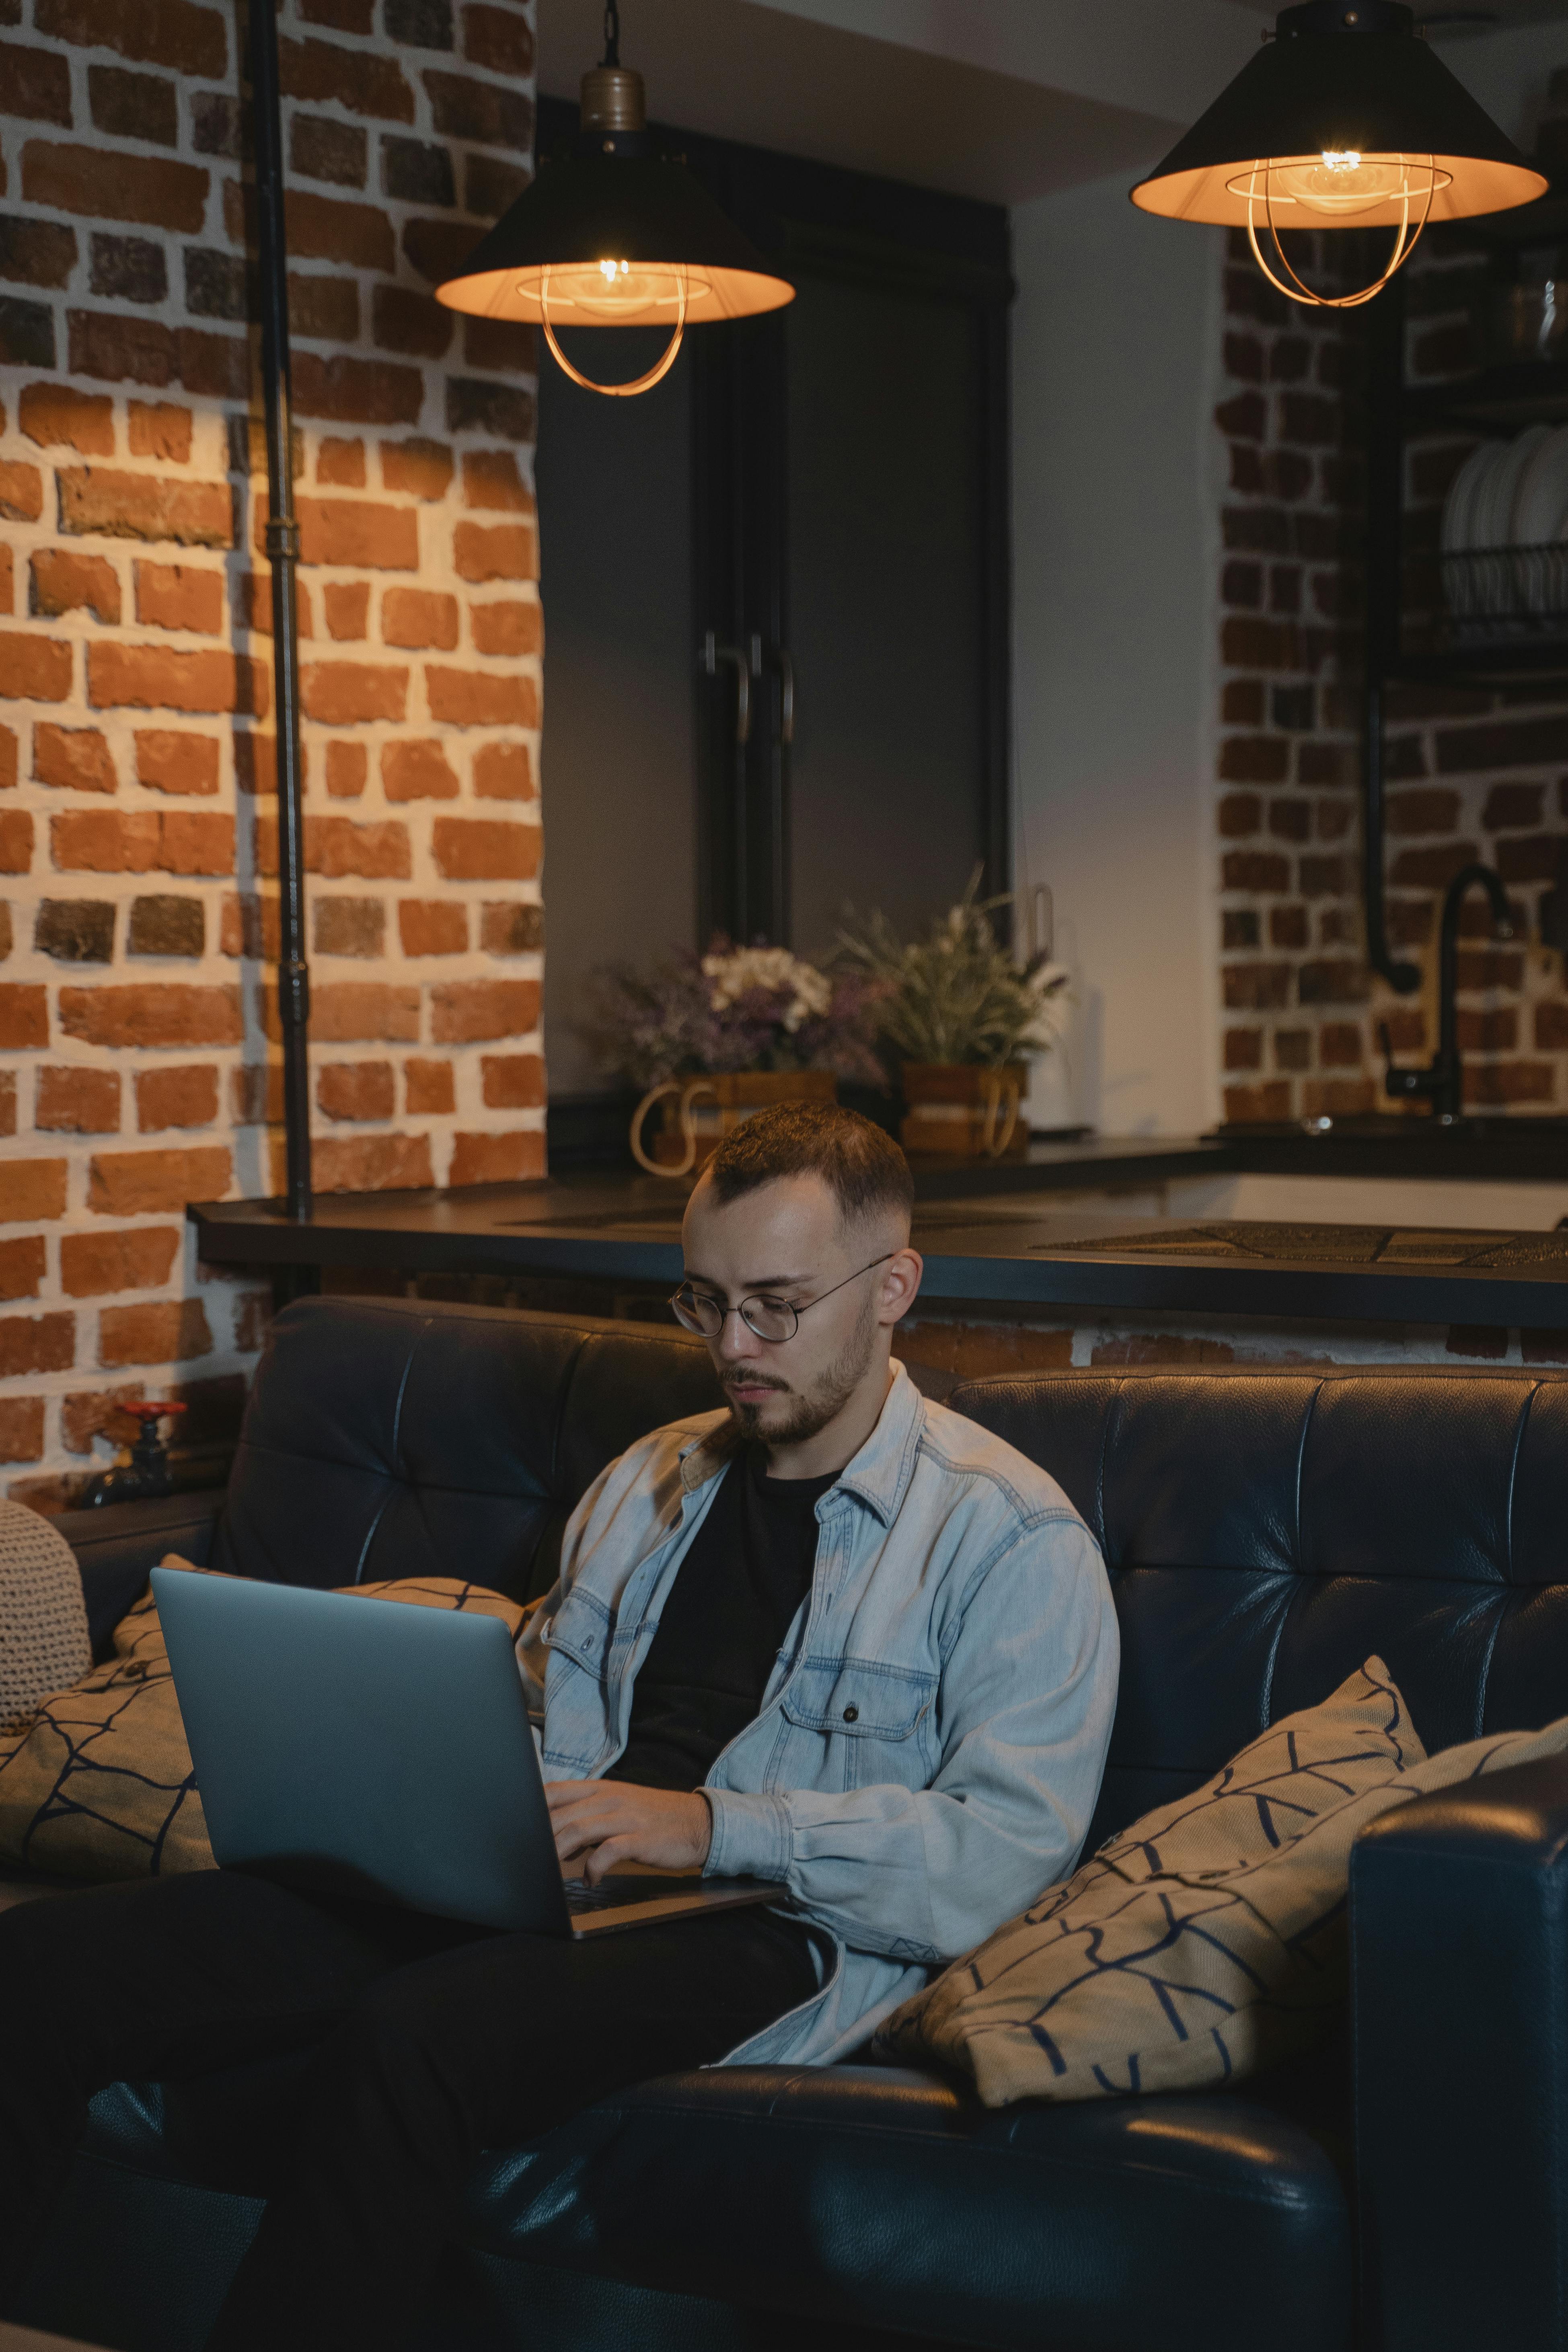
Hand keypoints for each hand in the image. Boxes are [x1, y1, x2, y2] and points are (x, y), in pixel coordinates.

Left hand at [545, 1778, 712, 1884]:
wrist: (698, 1822)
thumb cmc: (654, 1818)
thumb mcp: (619, 1807)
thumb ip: (588, 1818)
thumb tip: (558, 1841)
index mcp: (602, 1789)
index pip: (555, 1791)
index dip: (532, 1809)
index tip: (518, 1829)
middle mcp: (610, 1799)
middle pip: (561, 1814)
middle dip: (540, 1838)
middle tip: (530, 1859)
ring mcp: (625, 1817)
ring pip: (579, 1830)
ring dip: (558, 1852)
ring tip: (551, 1870)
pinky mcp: (640, 1839)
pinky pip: (608, 1851)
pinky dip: (593, 1868)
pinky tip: (591, 1879)